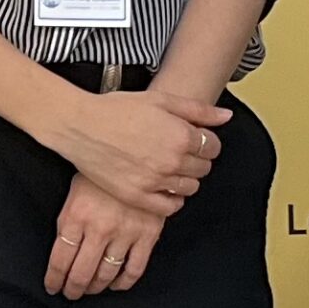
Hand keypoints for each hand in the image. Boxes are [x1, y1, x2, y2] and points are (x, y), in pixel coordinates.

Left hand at [45, 176, 164, 299]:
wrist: (137, 154)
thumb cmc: (100, 173)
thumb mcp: (74, 193)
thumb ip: (68, 223)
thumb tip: (62, 255)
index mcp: (76, 216)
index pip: (60, 260)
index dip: (54, 279)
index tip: (52, 287)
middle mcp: (99, 229)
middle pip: (81, 273)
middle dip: (73, 289)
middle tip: (70, 293)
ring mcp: (125, 233)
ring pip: (106, 274)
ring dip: (95, 287)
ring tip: (90, 289)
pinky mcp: (147, 235)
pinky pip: (134, 269)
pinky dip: (123, 282)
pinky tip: (116, 284)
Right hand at [48, 89, 229, 215]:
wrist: (82, 126)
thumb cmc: (118, 109)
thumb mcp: (160, 100)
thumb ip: (198, 110)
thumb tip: (227, 117)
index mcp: (180, 135)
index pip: (212, 147)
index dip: (206, 141)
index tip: (195, 139)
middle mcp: (171, 161)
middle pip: (203, 168)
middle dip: (197, 159)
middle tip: (180, 151)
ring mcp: (155, 181)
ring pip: (190, 188)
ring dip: (186, 178)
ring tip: (169, 166)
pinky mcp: (138, 197)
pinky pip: (170, 207)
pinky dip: (172, 199)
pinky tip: (163, 186)